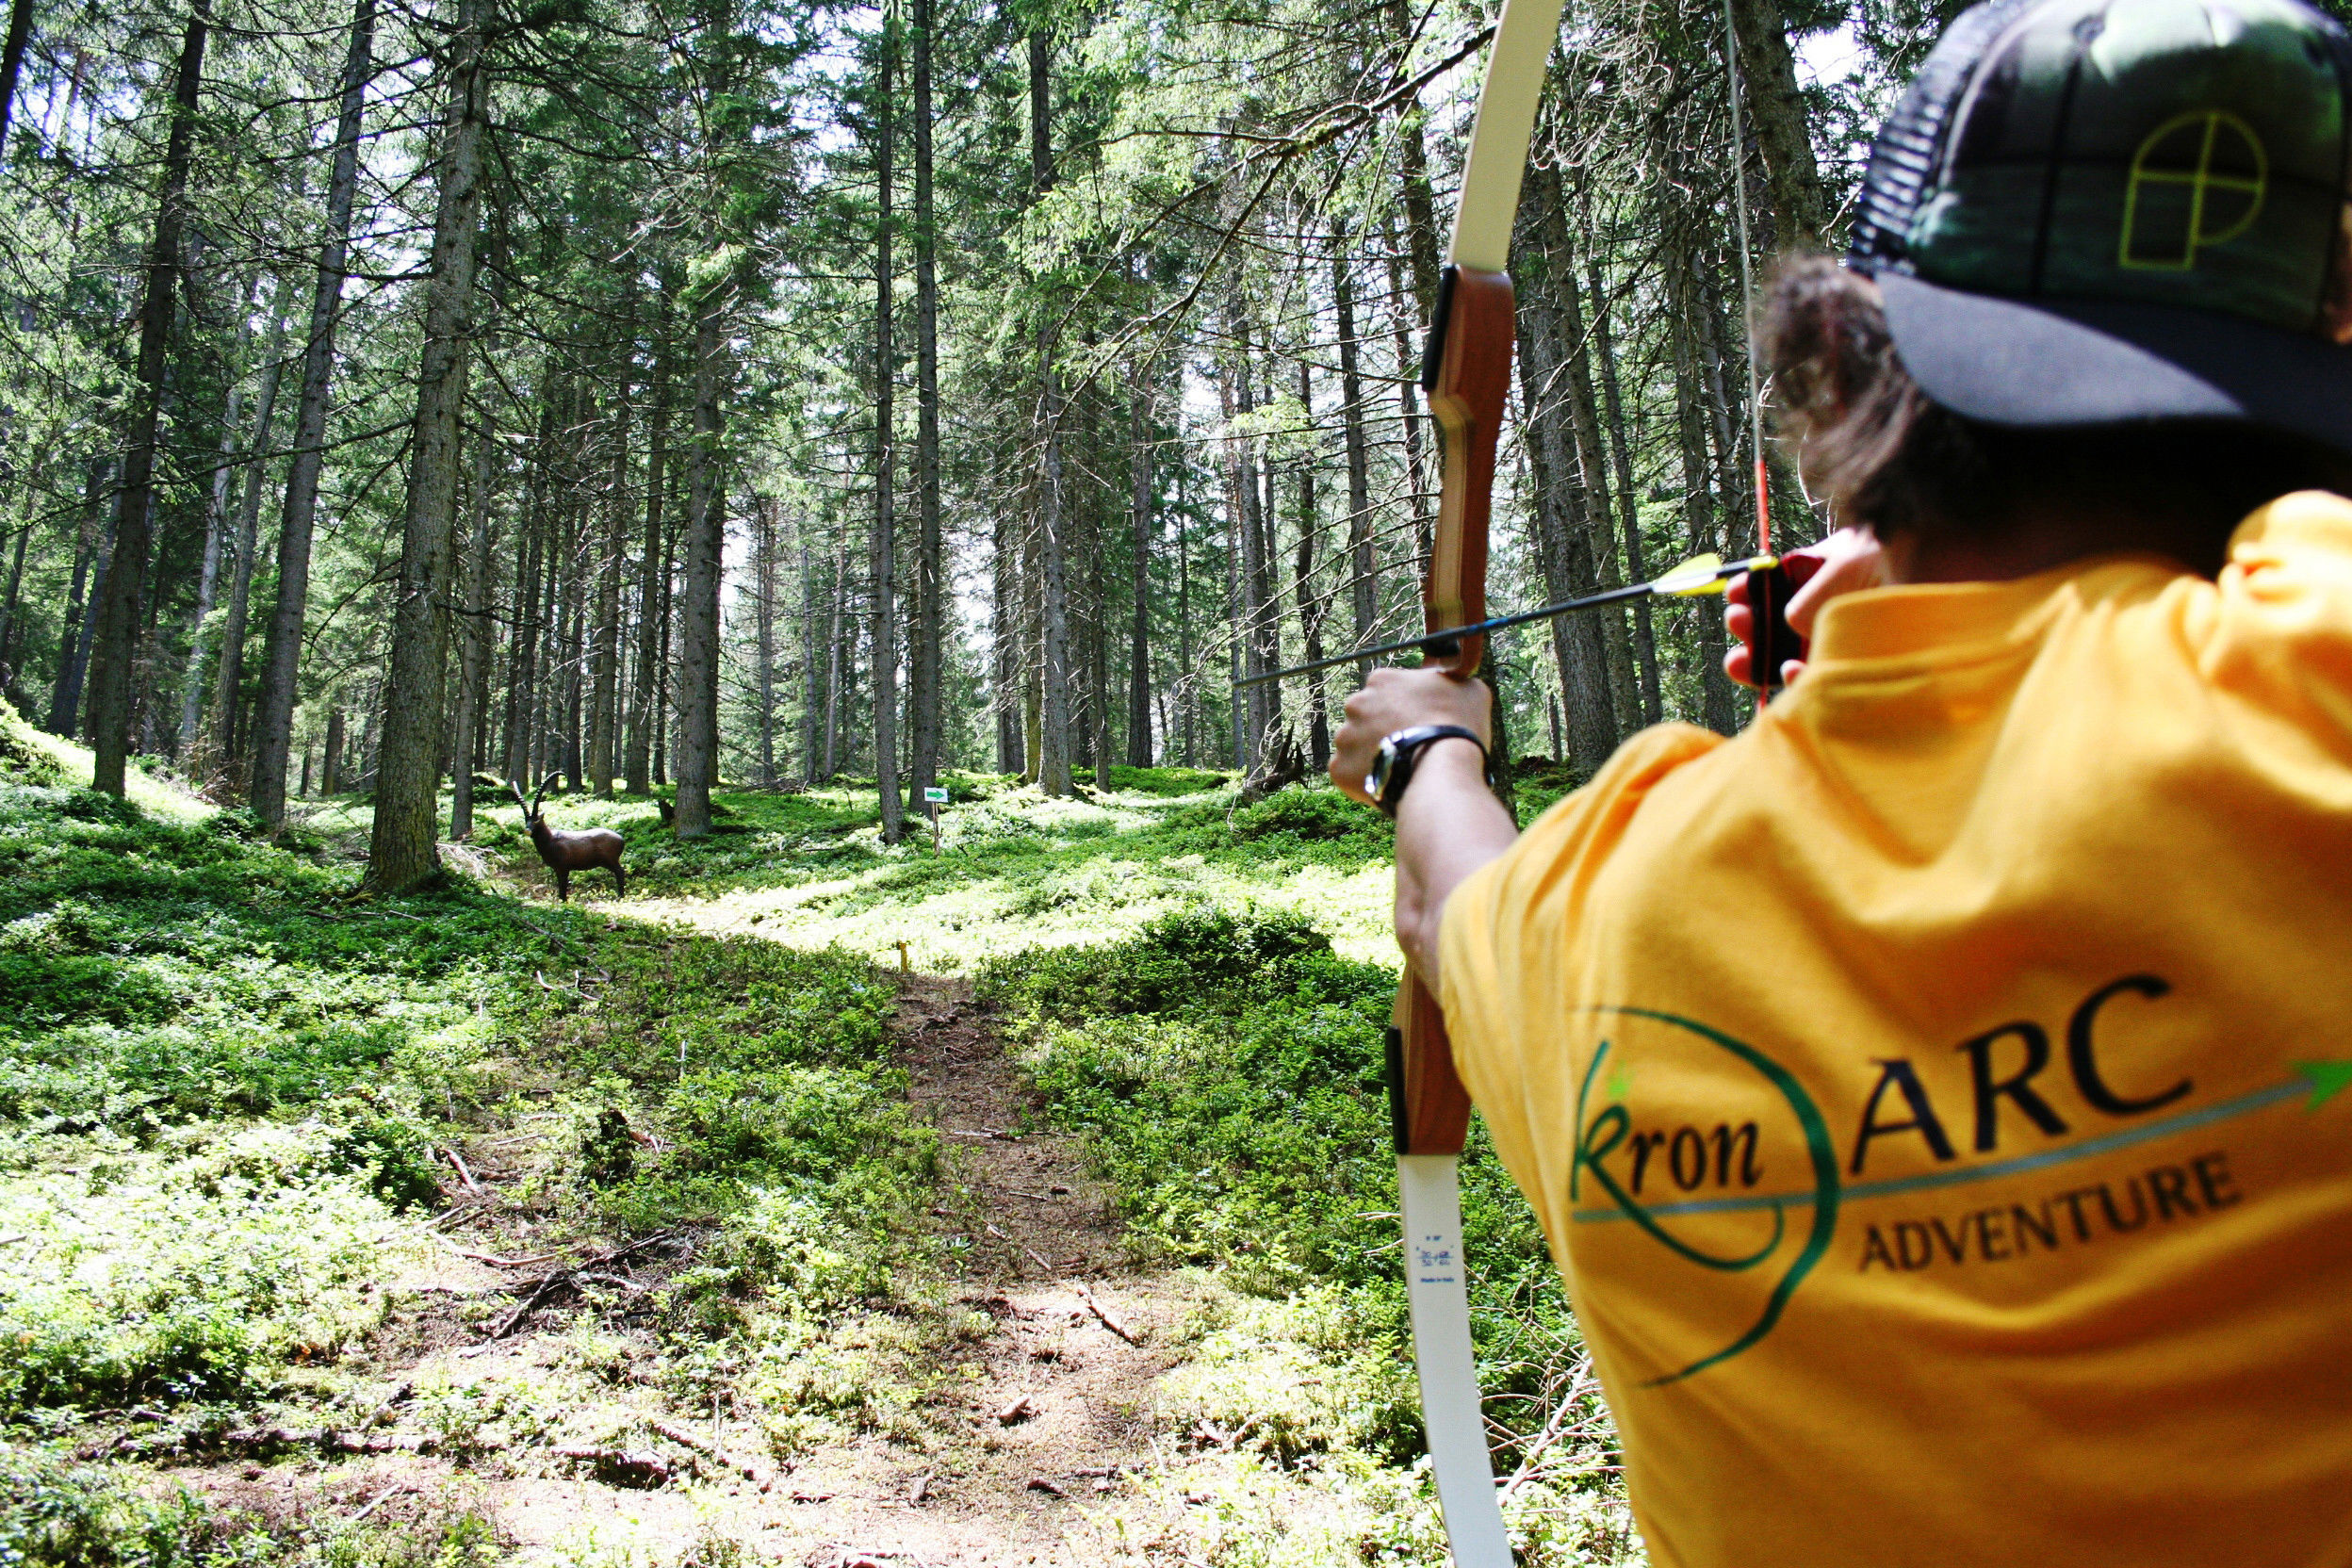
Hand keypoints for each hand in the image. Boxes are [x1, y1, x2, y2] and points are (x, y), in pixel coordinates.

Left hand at [1329, 665, 1492, 806]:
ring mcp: (1345, 736)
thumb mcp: (1468, 689)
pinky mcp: (1339, 768)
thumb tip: (1450, 679)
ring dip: (1373, 754)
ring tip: (1400, 768)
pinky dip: (1365, 779)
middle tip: (1408, 746)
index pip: (1387, 690)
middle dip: (1382, 729)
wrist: (1440, 771)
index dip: (1404, 708)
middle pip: (1367, 717)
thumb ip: (1449, 680)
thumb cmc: (1458, 727)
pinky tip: (1388, 782)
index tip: (1417, 722)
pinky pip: (1350, 773)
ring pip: (1356, 745)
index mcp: (1382, 679)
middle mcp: (1356, 703)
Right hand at [1724, 527, 1886, 687]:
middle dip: (1749, 625)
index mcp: (1830, 572)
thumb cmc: (1899, 564)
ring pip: (1788, 657)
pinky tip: (1787, 672)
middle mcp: (1833, 608)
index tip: (1734, 594)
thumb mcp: (1845, 564)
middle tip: (1737, 622)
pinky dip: (1792, 680)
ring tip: (1738, 660)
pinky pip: (1813, 682)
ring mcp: (1842, 641)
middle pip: (1779, 623)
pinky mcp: (1852, 671)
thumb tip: (1790, 622)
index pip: (1780, 585)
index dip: (1753, 591)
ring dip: (1758, 660)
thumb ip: (1810, 592)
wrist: (1948, 581)